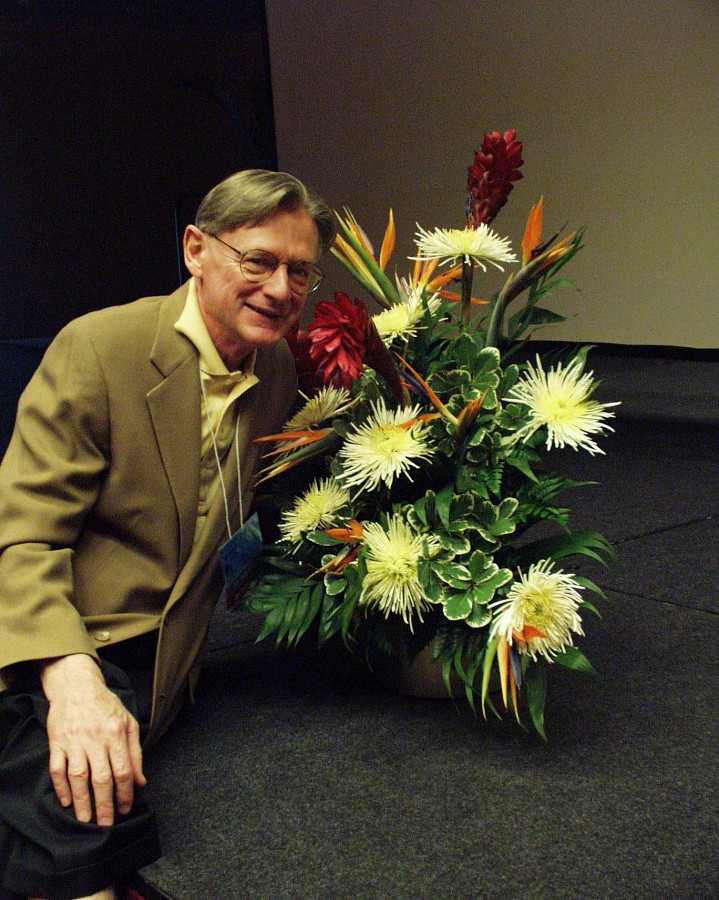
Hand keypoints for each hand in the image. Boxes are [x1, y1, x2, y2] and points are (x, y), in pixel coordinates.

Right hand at [39, 654, 145, 825]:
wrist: (77, 687)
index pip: (123, 770)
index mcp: (116, 734)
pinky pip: (57, 769)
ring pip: (78, 777)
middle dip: (105, 805)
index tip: (125, 809)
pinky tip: (67, 801)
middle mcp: (96, 739)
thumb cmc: (106, 706)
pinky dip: (61, 787)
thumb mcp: (128, 724)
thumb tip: (141, 782)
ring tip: (86, 820)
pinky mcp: (57, 742)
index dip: (125, 793)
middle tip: (106, 825)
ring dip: (82, 802)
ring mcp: (74, 741)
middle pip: (101, 778)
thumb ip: (135, 753)